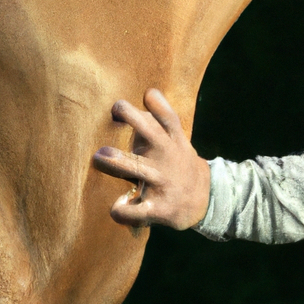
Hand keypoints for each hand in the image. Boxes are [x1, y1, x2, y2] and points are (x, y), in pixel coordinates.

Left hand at [93, 88, 210, 229]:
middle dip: (133, 118)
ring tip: (99, 156)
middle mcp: (168, 158)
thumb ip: (159, 120)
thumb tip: (147, 93)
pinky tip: (117, 207)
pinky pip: (138, 210)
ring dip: (119, 161)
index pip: (168, 118)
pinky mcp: (159, 208)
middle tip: (115, 109)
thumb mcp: (175, 140)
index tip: (147, 94)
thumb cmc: (176, 163)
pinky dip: (124, 209)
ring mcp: (163, 182)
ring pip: (139, 169)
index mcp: (173, 141)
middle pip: (152, 133)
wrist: (204, 200)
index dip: (158, 104)